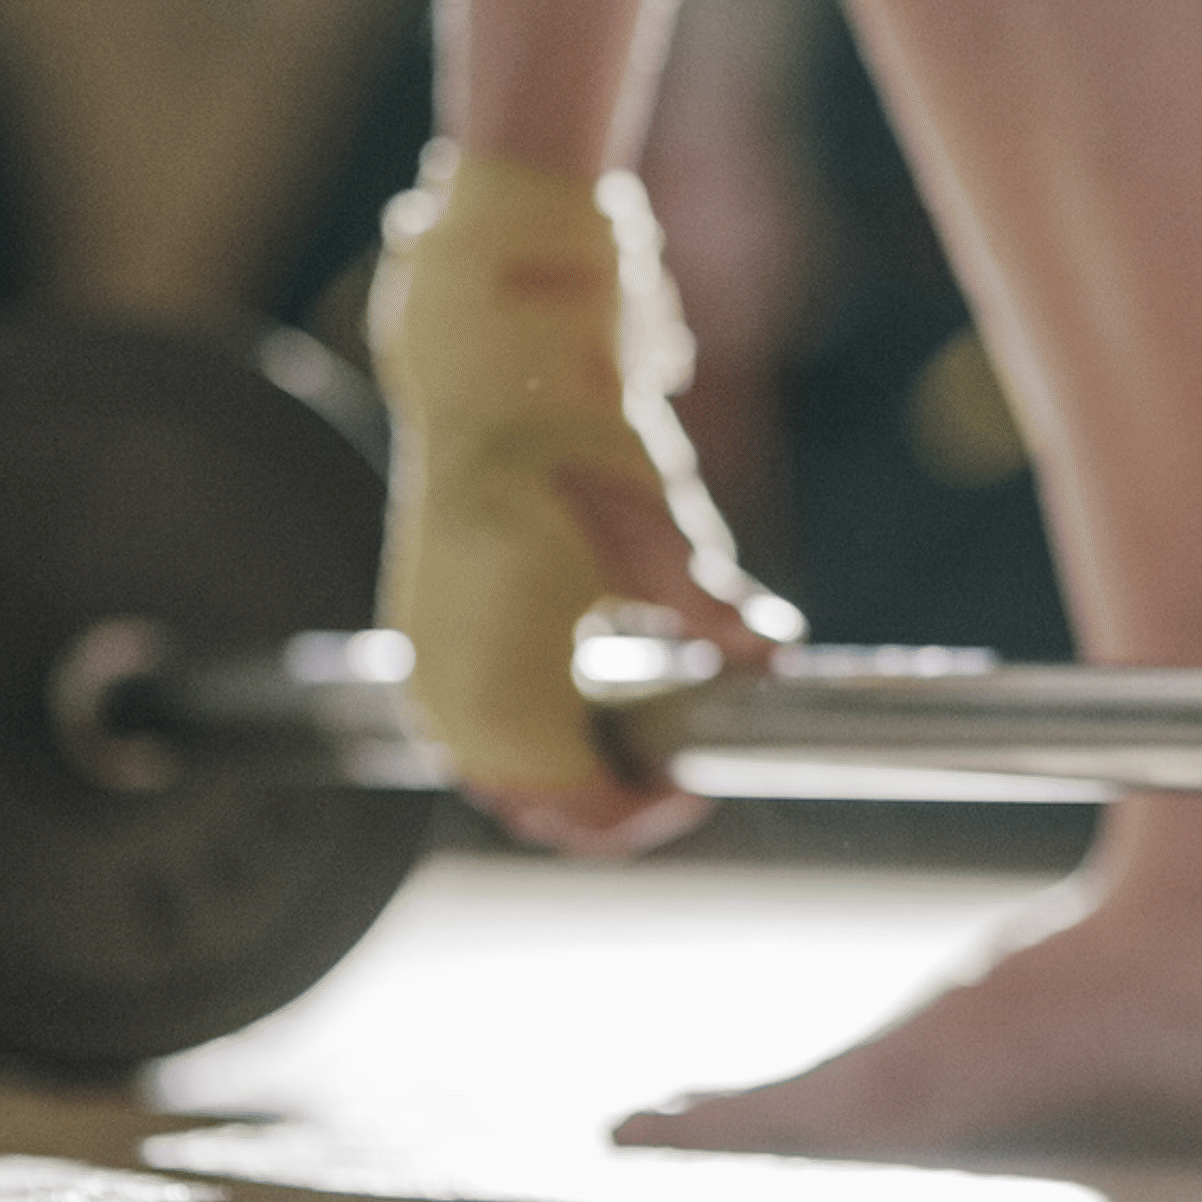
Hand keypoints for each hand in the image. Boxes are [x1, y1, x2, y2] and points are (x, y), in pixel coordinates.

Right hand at [465, 462, 787, 858]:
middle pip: (531, 807)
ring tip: (640, 752)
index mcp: (504, 680)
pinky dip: (530, 749)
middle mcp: (451, 694)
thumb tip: (775, 654)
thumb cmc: (577, 453)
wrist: (499, 388)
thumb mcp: (662, 533)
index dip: (641, 813)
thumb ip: (715, 607)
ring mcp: (429, 674)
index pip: (574, 802)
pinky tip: (592, 713)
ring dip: (567, 781)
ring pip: (497, 781)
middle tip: (675, 778)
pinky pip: (473, 741)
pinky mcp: (426, 650)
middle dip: (608, 806)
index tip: (693, 787)